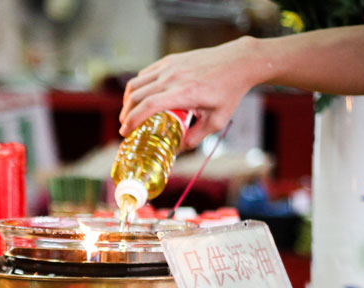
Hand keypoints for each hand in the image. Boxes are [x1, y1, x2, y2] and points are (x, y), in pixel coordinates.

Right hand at [119, 36, 262, 150]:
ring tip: (128, 112)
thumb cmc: (229, 91)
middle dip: (125, 113)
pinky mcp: (170, 60)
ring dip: (127, 99)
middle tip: (125, 126)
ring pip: (136, 83)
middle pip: (136, 95)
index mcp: (184, 93)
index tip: (125, 132)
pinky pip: (145, 74)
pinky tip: (139, 96)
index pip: (148, 106)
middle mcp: (173, 78)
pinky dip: (137, 87)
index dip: (132, 120)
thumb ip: (195, 137)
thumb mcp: (216, 121)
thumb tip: (176, 150)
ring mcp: (170, 66)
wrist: (238, 61)